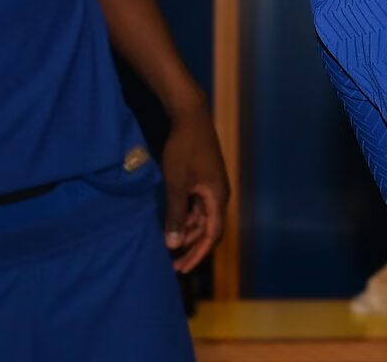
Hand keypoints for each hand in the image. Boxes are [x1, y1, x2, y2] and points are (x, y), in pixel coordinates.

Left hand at [161, 105, 230, 271]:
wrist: (191, 117)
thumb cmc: (184, 150)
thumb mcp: (177, 184)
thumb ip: (175, 215)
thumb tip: (173, 244)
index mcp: (217, 198)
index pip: (211, 235)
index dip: (197, 254)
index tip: (181, 268)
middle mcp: (219, 195)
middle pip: (208, 229)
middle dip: (191, 247)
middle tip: (173, 263)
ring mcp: (212, 187)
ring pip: (201, 218)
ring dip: (187, 232)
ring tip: (168, 243)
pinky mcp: (204, 180)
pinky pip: (197, 206)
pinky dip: (185, 217)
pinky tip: (172, 222)